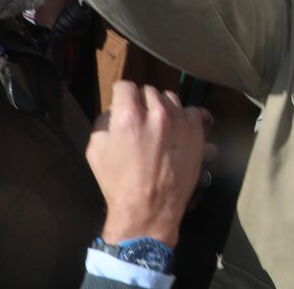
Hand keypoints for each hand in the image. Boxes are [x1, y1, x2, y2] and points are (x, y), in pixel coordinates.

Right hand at [86, 82, 211, 246]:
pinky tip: (177, 132)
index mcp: (129, 116)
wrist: (149, 208)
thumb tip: (115, 109)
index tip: (122, 104)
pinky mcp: (198, 130)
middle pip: (149, 91)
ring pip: (170, 99)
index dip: (121, 96)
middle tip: (140, 121)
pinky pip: (191, 111)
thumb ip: (104, 122)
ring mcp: (180, 120)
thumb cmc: (117, 182)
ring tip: (159, 127)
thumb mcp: (95, 151)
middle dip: (142, 103)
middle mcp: (157, 113)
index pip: (125, 86)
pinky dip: (184, 118)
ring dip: (163, 108)